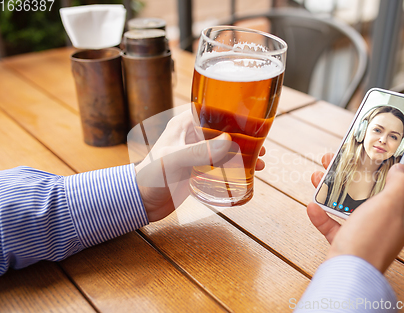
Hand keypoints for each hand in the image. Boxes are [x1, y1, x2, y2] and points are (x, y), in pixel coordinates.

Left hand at [135, 109, 265, 221]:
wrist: (140, 202)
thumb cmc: (151, 177)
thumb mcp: (174, 161)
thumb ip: (199, 152)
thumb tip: (229, 142)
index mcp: (184, 124)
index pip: (213, 108)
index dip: (234, 111)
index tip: (253, 118)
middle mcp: (192, 134)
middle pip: (225, 128)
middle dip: (245, 135)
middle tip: (262, 144)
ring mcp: (196, 151)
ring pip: (226, 145)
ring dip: (244, 151)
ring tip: (261, 160)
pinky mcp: (198, 167)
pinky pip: (222, 162)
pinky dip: (237, 165)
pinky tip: (249, 172)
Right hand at [308, 153, 403, 272]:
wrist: (347, 273)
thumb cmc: (370, 239)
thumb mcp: (390, 205)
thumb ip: (399, 184)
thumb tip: (402, 168)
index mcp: (402, 214)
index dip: (392, 163)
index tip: (378, 150)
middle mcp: (386, 222)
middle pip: (371, 190)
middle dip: (354, 172)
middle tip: (339, 158)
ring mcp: (365, 232)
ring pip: (349, 204)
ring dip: (333, 189)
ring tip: (319, 175)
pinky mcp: (346, 242)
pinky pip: (333, 224)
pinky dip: (322, 214)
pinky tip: (313, 205)